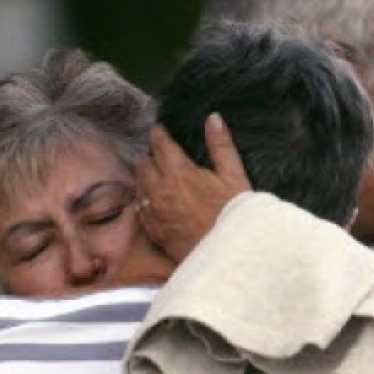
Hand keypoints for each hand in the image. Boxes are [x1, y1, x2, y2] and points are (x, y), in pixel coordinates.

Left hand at [136, 113, 250, 262]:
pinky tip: (153, 199)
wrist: (228, 255)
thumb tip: (213, 119)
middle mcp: (159, 191)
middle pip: (144, 164)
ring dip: (145, 176)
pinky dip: (144, 199)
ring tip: (155, 172)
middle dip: (150, 155)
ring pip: (139, 185)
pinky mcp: (153, 231)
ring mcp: (154, 212)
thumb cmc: (234, 215)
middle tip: (159, 152)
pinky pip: (140, 209)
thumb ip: (221, 146)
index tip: (159, 129)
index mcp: (179, 173)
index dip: (159, 134)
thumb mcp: (234, 177)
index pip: (160, 144)